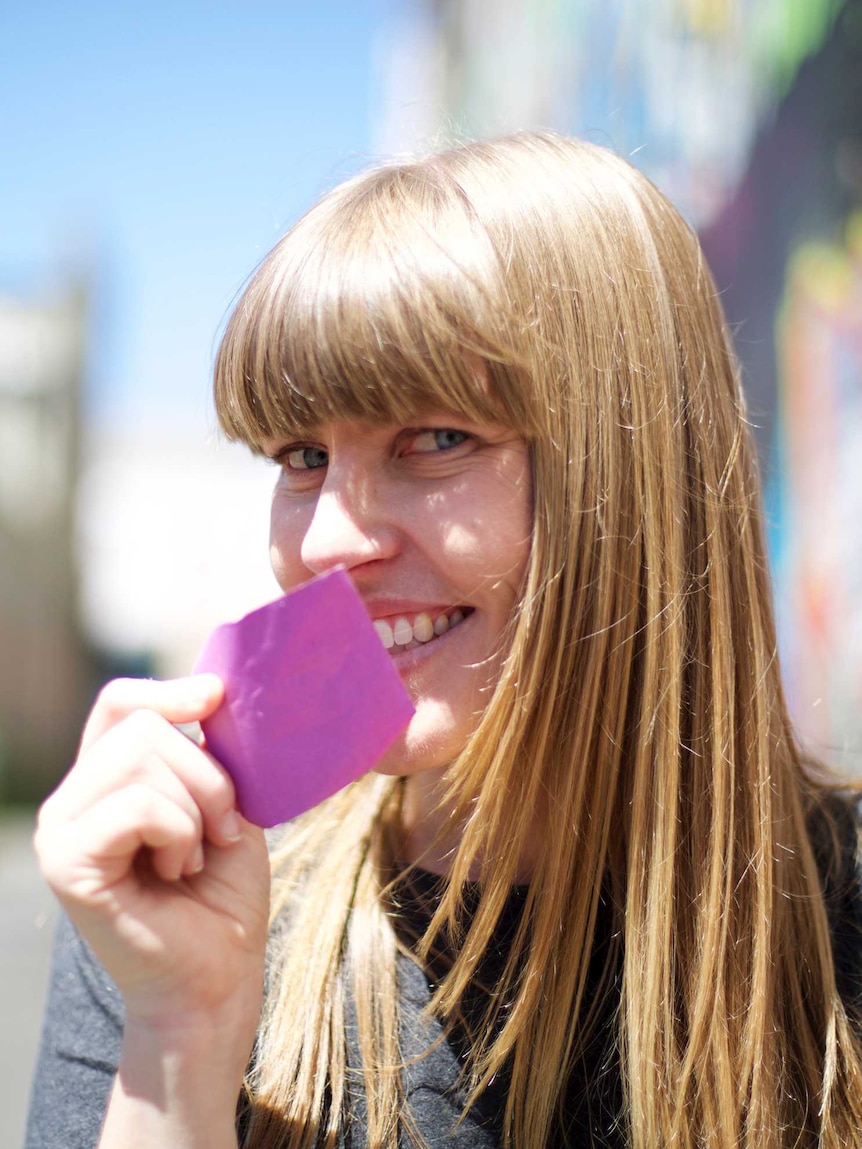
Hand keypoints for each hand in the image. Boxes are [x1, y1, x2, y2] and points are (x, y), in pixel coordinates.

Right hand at [35, 675, 269, 1029]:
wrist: (218, 975)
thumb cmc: (223, 891)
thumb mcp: (225, 801)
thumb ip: (207, 749)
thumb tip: (210, 685)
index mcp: (106, 781)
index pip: (120, 703)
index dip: (168, 692)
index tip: (215, 698)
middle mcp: (73, 799)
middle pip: (143, 725)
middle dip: (206, 775)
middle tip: (217, 831)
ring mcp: (62, 829)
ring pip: (142, 757)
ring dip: (196, 809)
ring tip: (192, 857)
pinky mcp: (66, 861)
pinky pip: (139, 804)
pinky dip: (178, 833)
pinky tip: (174, 873)